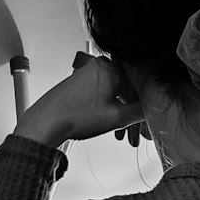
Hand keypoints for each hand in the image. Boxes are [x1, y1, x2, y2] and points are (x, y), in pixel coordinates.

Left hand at [15, 52, 144, 147]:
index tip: (149, 117)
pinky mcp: (80, 82)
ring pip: (114, 93)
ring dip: (120, 113)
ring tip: (120, 133)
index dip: (147, 103)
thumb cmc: (74, 116)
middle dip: (132, 113)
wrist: (46, 122)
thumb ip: (140, 112)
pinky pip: (102, 94)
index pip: (140, 82)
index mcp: (111, 68)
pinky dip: (108, 108)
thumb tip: (152, 110)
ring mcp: (88, 73)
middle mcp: (99, 66)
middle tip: (135, 132)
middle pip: (127, 89)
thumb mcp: (117, 117)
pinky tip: (108, 124)